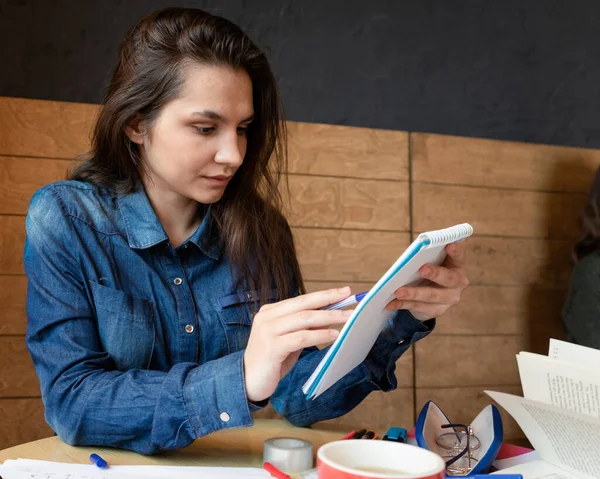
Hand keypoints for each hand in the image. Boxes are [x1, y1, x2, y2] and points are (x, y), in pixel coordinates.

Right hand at [243, 287, 352, 401]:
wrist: (246, 382)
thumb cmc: (271, 361)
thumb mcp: (288, 340)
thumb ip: (302, 328)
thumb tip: (328, 317)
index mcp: (271, 311)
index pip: (301, 299)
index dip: (323, 295)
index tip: (343, 292)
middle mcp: (267, 317)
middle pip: (304, 304)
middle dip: (329, 300)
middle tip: (349, 297)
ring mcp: (268, 331)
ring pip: (304, 318)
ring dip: (329, 317)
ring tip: (347, 318)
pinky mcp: (272, 347)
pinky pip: (301, 337)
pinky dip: (319, 335)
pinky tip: (333, 335)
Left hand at [386, 241, 468, 320]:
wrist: (428, 296)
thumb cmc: (427, 271)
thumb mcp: (429, 262)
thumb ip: (424, 258)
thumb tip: (408, 259)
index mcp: (456, 266)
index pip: (459, 257)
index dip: (455, 251)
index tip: (449, 244)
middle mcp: (457, 283)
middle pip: (448, 279)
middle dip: (435, 273)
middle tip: (422, 269)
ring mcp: (448, 299)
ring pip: (431, 296)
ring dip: (414, 293)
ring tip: (398, 292)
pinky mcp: (436, 310)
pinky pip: (418, 307)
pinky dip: (402, 304)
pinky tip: (391, 303)